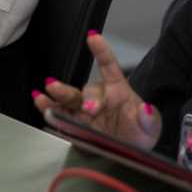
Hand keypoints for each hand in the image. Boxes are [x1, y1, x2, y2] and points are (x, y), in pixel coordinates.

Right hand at [33, 31, 161, 149]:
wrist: (126, 153)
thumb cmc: (138, 134)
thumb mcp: (151, 128)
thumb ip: (149, 119)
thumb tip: (145, 109)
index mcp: (118, 91)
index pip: (109, 67)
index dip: (101, 51)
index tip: (93, 37)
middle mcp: (98, 98)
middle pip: (88, 89)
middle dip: (87, 98)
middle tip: (89, 108)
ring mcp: (83, 110)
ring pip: (69, 98)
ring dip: (59, 95)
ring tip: (49, 91)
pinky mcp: (72, 123)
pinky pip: (59, 113)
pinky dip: (48, 107)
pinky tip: (40, 100)